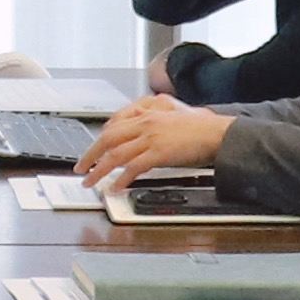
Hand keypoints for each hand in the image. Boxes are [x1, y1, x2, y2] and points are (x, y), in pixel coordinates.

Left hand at [76, 98, 233, 188]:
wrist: (219, 133)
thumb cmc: (202, 127)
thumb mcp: (174, 115)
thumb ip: (155, 121)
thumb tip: (141, 136)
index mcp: (148, 111)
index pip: (115, 124)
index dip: (100, 139)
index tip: (93, 150)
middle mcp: (146, 122)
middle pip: (108, 138)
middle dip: (90, 155)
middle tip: (81, 168)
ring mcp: (151, 137)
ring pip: (116, 154)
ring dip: (99, 170)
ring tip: (91, 181)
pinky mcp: (159, 152)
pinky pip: (133, 167)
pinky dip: (121, 179)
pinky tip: (116, 187)